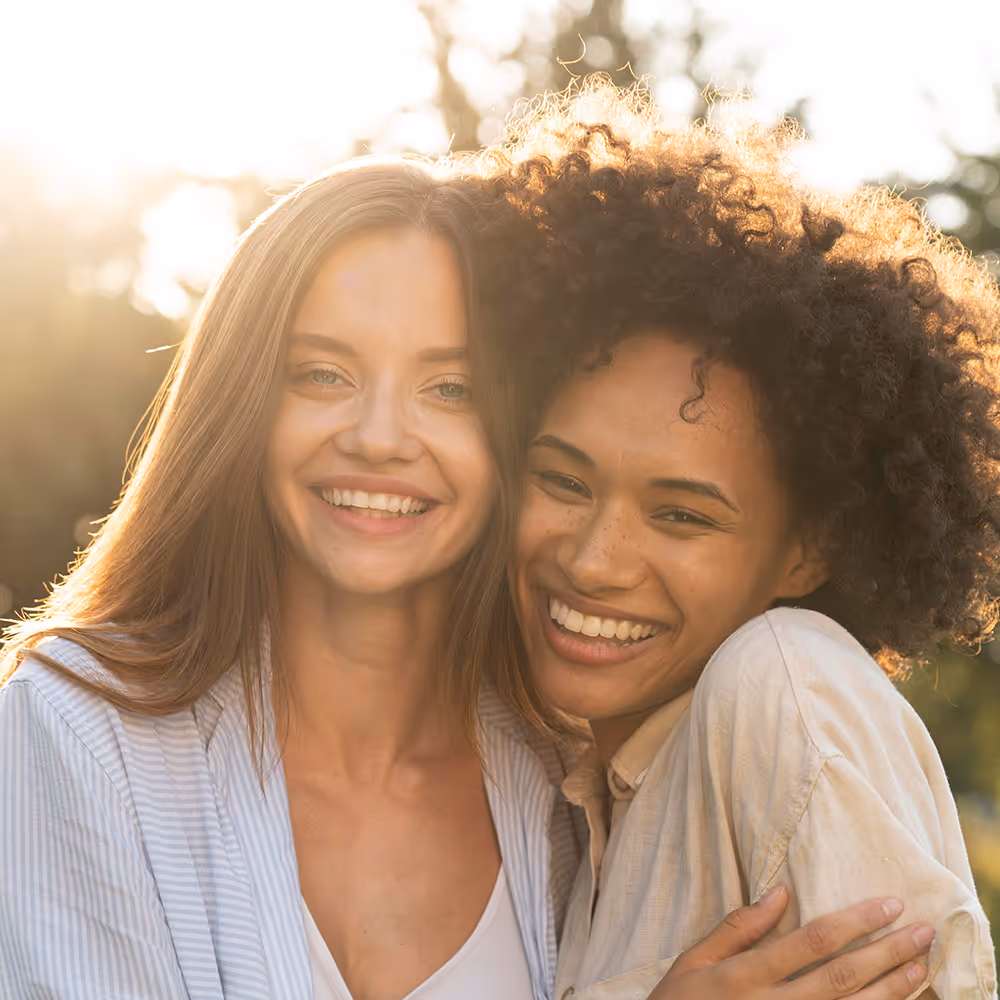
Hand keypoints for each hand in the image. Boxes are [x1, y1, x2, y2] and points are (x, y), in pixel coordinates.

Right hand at [648, 886, 932, 999]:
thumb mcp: (693, 962)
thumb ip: (738, 927)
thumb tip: (781, 891)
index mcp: (746, 976)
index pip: (815, 941)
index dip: (858, 921)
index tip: (890, 903)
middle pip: (844, 976)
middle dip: (889, 951)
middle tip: (924, 930)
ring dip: (893, 990)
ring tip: (921, 967)